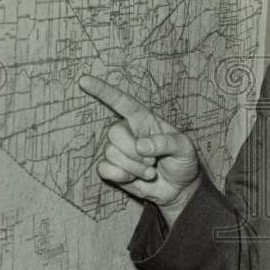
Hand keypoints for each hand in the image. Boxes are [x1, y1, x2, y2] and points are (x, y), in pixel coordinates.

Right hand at [78, 74, 200, 218]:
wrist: (178, 188)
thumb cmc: (182, 162)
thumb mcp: (184, 148)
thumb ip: (166, 143)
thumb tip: (141, 146)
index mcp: (144, 119)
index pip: (121, 101)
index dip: (102, 91)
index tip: (84, 80)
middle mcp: (128, 132)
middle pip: (114, 133)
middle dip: (134, 151)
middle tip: (153, 161)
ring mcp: (118, 150)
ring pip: (111, 153)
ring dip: (134, 167)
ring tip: (150, 171)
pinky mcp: (112, 169)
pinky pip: (104, 169)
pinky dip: (121, 176)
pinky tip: (133, 178)